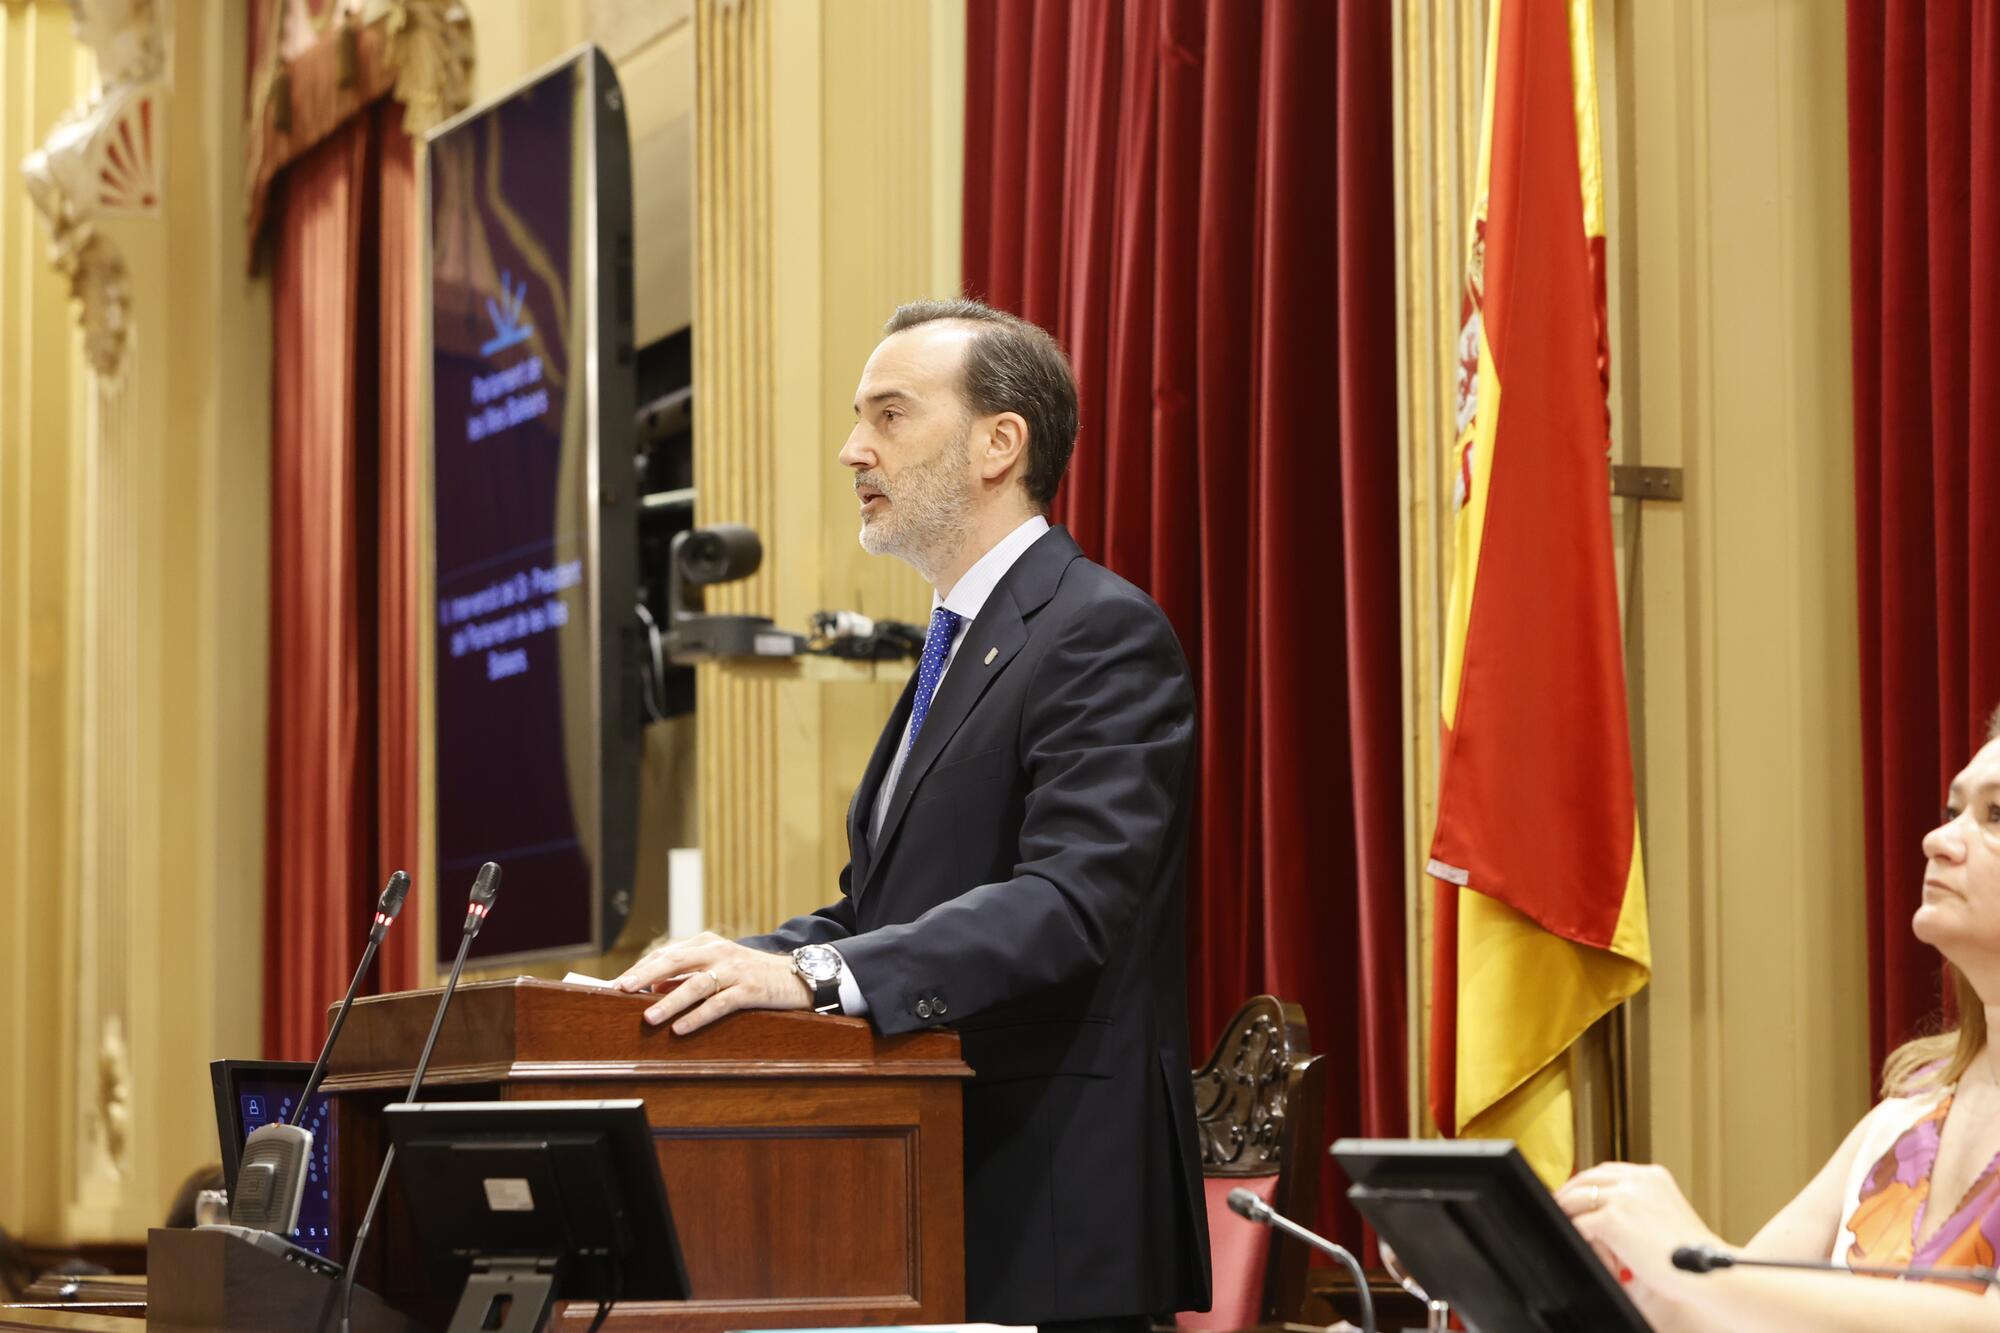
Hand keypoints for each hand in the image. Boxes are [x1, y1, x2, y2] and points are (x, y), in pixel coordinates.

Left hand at [612, 931, 811, 1033]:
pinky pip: (719, 1004)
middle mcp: (719, 951)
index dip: (640, 968)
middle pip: (675, 962)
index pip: (666, 954)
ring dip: (669, 1001)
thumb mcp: (718, 967)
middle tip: (622, 990)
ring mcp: (735, 970)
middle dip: (646, 976)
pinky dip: (698, 1016)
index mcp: (707, 943)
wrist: (798, 976)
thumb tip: (651, 987)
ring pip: (695, 985)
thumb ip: (687, 974)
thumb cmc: (751, 974)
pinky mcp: (750, 990)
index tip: (616, 984)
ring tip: (649, 1017)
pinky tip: (680, 1028)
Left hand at [1556, 1162, 1723, 1323]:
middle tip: (1559, 1207)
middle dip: (1568, 1193)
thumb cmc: (1694, 1255)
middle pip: (1587, 1179)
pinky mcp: (1612, 1220)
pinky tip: (1576, 1242)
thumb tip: (1610, 1211)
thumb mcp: (1667, 1214)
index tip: (1575, 1194)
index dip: (1587, 1183)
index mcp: (1653, 1176)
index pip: (1607, 1171)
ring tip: (1562, 1224)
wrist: (1711, 1273)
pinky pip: (1579, 1225)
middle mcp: (1637, 1180)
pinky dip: (1574, 1234)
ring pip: (1577, 1198)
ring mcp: (1623, 1198)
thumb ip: (1641, 1205)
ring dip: (1565, 1211)